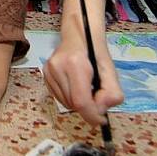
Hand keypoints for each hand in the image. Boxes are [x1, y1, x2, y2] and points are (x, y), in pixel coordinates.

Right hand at [43, 0, 123, 124]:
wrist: (78, 35)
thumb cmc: (96, 52)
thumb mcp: (110, 71)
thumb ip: (112, 93)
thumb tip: (100, 111)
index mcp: (75, 64)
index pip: (80, 101)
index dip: (92, 115)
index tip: (101, 120)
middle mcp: (57, 67)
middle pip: (73, 104)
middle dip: (88, 108)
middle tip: (96, 98)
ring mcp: (48, 70)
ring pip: (65, 103)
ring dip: (78, 104)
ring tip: (85, 89)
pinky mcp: (44, 74)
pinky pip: (59, 97)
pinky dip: (70, 98)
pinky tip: (75, 86)